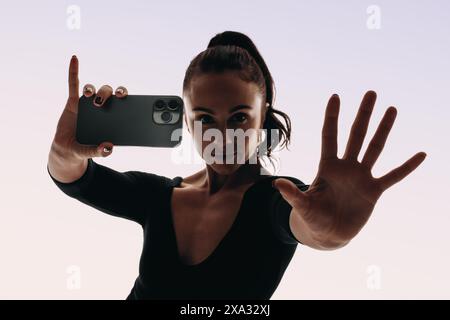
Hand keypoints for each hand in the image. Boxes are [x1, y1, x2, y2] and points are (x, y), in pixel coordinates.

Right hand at [51, 55, 128, 159]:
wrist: (67, 150)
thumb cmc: (84, 149)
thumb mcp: (90, 152)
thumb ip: (98, 151)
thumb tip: (109, 148)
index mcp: (110, 117)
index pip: (120, 104)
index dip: (124, 96)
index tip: (126, 95)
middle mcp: (100, 108)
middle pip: (107, 93)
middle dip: (110, 93)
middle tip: (115, 97)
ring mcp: (86, 104)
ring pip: (92, 90)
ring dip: (93, 89)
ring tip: (92, 96)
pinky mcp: (72, 102)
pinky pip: (73, 84)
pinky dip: (74, 71)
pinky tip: (75, 59)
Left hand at [273, 91, 425, 247]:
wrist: (328, 234)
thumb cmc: (312, 217)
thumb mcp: (302, 206)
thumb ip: (292, 195)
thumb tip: (276, 184)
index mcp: (327, 167)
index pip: (330, 136)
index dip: (332, 117)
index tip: (336, 96)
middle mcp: (346, 167)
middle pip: (356, 135)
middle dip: (363, 114)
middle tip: (371, 93)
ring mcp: (361, 177)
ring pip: (375, 148)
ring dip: (384, 130)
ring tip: (392, 109)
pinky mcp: (373, 191)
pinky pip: (394, 176)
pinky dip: (407, 167)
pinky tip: (421, 155)